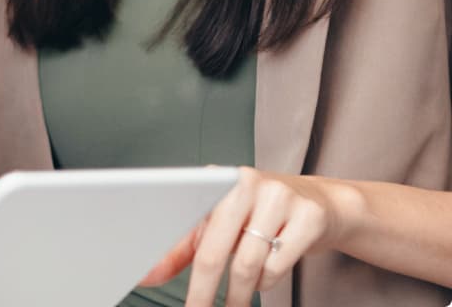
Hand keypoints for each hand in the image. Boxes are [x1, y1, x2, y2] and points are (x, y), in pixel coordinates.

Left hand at [140, 167, 357, 306]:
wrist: (323, 204)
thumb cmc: (261, 215)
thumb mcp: (222, 222)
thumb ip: (185, 246)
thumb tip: (149, 275)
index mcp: (216, 178)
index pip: (183, 222)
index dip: (167, 257)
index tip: (150, 283)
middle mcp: (245, 181)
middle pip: (214, 250)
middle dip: (203, 293)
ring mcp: (278, 197)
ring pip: (247, 264)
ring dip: (238, 294)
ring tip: (236, 302)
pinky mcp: (308, 217)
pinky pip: (277, 266)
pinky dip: (266, 281)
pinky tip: (265, 274)